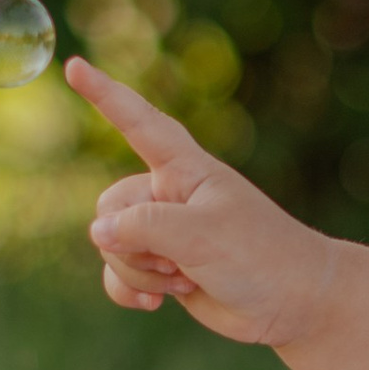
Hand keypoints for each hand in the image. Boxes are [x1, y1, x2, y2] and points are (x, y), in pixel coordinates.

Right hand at [69, 62, 339, 347]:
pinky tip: (155, 304)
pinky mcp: (163, 265)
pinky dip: (129, 290)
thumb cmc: (259, 255)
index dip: (105, 95)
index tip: (75, 65)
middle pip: (112, 207)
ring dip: (139, 272)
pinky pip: (118, 274)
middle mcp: (170, 193)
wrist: (293, 303)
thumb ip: (143, 228)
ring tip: (186, 279)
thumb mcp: (201, 235)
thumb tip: (99, 232)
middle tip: (180, 262)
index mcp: (185, 168)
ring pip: (112, 246)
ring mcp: (165, 231)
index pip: (139, 122)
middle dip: (133, 244)